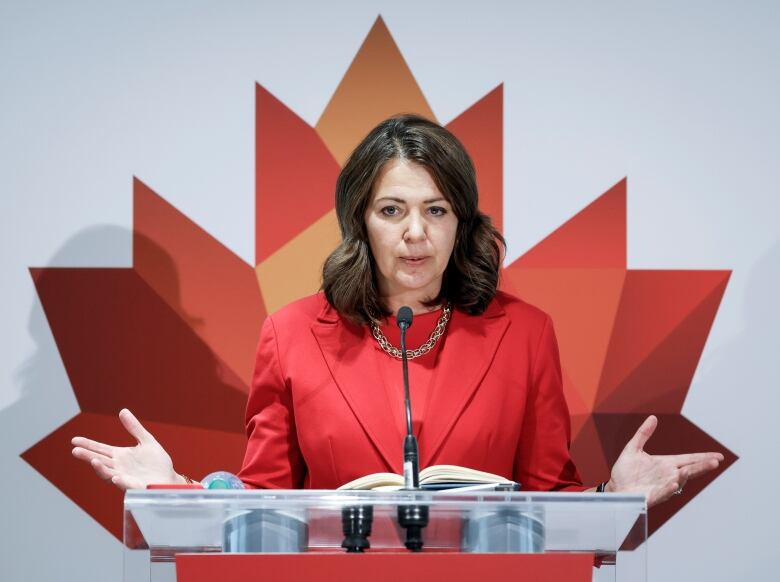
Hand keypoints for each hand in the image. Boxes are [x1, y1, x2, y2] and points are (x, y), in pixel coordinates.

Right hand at [71, 409, 184, 489]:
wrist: (169, 479)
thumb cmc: (157, 463)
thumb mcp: (146, 441)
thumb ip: (134, 428)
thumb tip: (123, 411)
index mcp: (121, 456)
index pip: (100, 450)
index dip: (88, 445)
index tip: (75, 440)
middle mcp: (119, 467)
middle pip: (100, 461)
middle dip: (87, 456)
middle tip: (75, 450)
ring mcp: (125, 478)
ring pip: (109, 474)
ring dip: (100, 469)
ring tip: (93, 462)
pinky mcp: (136, 486)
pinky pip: (126, 485)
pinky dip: (120, 481)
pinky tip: (115, 477)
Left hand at [605, 415, 722, 506]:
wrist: (614, 488)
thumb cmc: (625, 472)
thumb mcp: (633, 448)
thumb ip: (643, 434)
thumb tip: (653, 418)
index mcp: (665, 464)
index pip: (688, 459)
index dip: (703, 458)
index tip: (719, 456)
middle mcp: (667, 475)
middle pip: (689, 470)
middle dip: (702, 466)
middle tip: (715, 461)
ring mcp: (662, 486)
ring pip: (679, 481)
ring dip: (687, 475)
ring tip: (694, 469)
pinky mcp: (653, 496)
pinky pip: (664, 492)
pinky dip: (670, 488)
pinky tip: (675, 482)